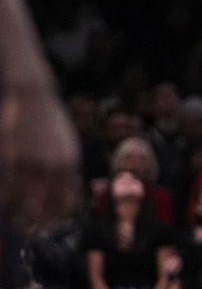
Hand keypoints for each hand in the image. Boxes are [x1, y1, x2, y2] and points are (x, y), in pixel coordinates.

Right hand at [0, 89, 80, 231]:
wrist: (35, 97)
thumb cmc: (51, 123)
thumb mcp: (68, 146)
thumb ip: (68, 169)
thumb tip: (67, 194)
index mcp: (71, 164)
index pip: (67, 202)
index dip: (57, 218)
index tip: (49, 225)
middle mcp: (54, 166)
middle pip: (46, 208)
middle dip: (36, 223)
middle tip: (28, 228)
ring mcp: (32, 163)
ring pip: (23, 203)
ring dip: (18, 215)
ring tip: (15, 219)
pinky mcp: (12, 158)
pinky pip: (7, 190)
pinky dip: (5, 201)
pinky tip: (4, 204)